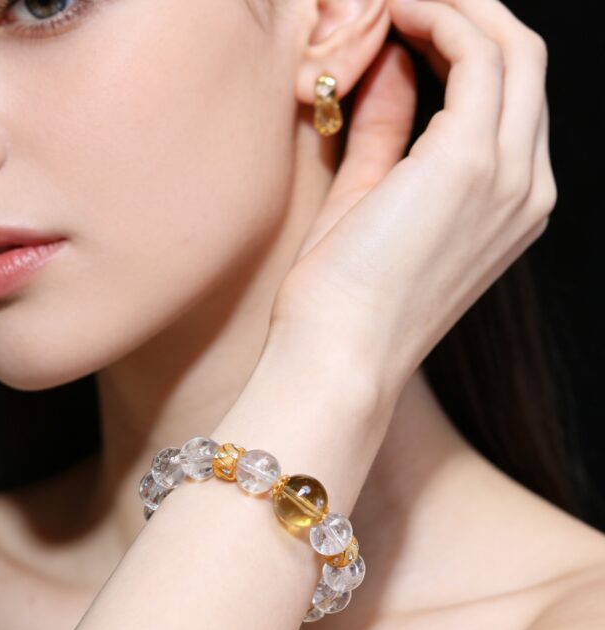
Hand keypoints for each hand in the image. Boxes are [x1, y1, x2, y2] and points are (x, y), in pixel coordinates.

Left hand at [267, 0, 555, 403]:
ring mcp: (508, 175)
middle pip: (524, 63)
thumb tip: (393, 65)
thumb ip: (389, 132)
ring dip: (454, 5)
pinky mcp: (470, 164)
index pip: (508, 101)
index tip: (409, 20)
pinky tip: (394, 10)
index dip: (463, 46)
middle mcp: (527, 188)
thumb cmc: (341, 300)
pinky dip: (439, 17)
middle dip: (469, 11)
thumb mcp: (369, 202)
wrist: (337, 359)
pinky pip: (475, 55)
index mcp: (509, 207)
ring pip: (512, 48)